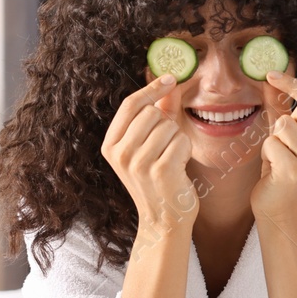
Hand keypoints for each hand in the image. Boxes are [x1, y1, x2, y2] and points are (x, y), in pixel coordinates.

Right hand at [102, 74, 197, 231]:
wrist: (164, 219)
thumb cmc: (159, 179)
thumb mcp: (149, 146)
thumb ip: (158, 114)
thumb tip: (168, 85)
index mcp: (111, 145)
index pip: (130, 105)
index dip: (152, 88)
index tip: (171, 78)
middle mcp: (120, 153)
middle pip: (152, 113)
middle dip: (167, 124)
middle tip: (166, 148)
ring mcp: (138, 162)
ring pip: (169, 126)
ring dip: (177, 139)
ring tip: (171, 159)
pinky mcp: (160, 170)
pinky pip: (181, 140)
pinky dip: (186, 150)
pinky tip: (179, 167)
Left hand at [250, 72, 296, 219]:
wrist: (281, 210)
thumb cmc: (283, 171)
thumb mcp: (286, 137)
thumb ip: (281, 108)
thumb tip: (271, 80)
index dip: (293, 84)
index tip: (271, 74)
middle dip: (285, 122)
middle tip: (285, 143)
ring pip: (285, 125)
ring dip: (274, 139)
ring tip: (279, 158)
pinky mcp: (296, 170)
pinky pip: (272, 142)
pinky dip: (267, 153)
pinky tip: (274, 168)